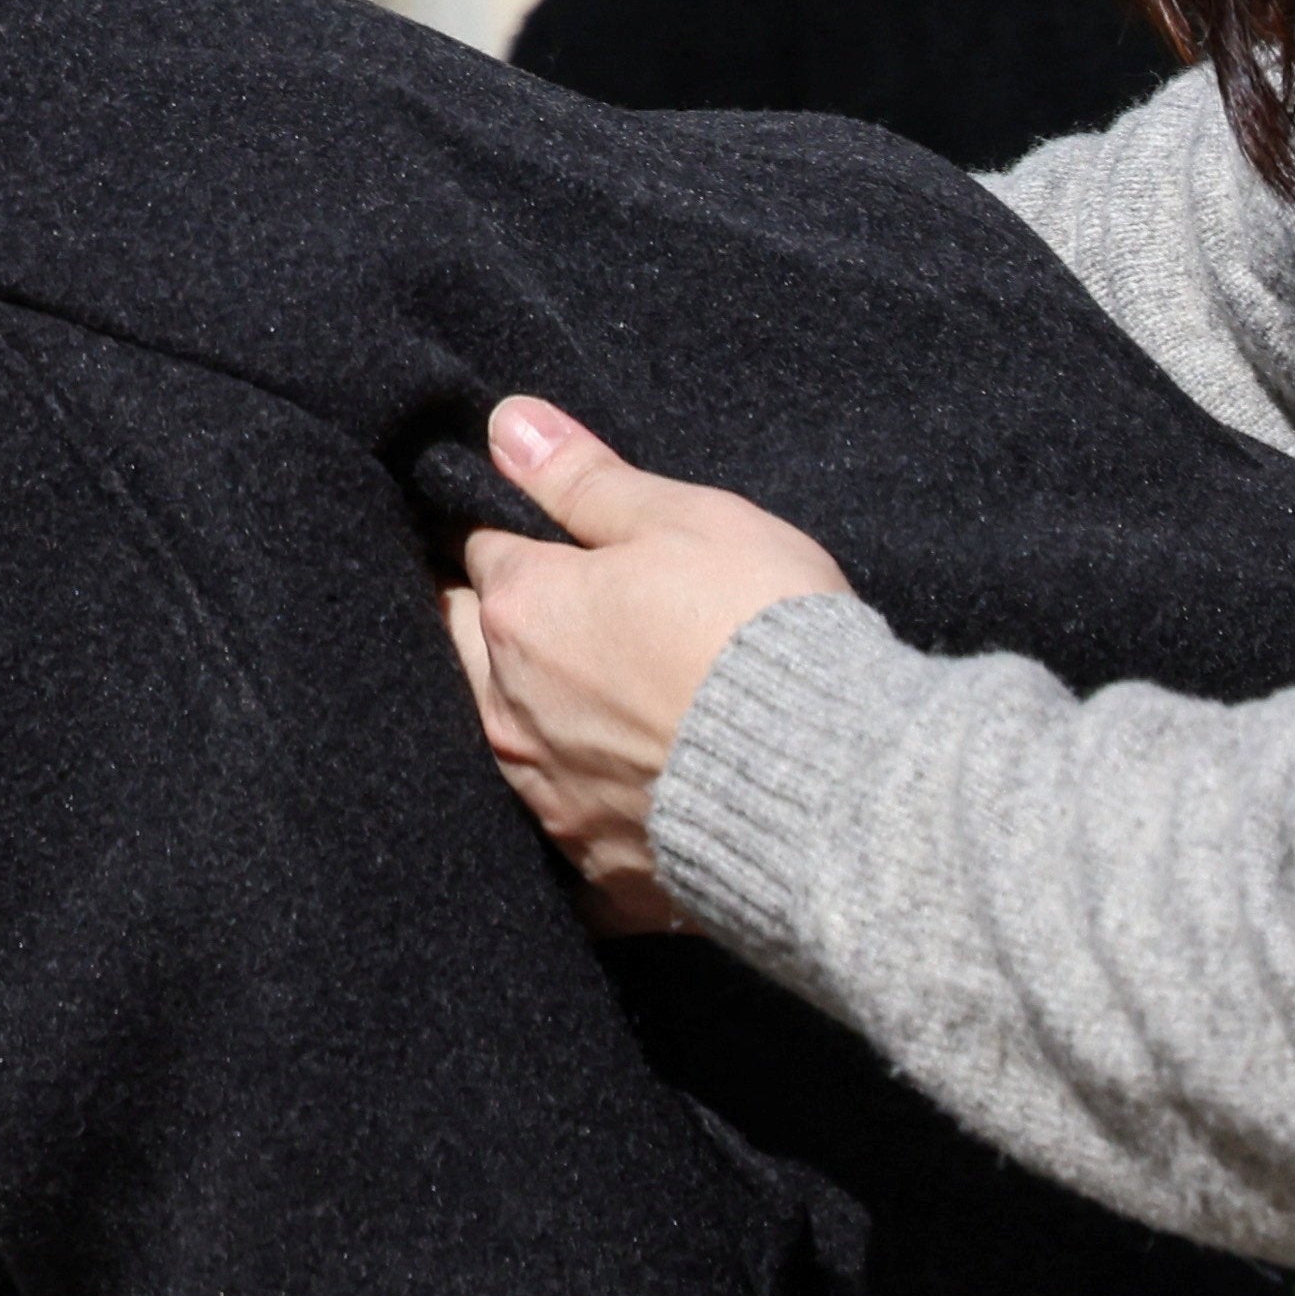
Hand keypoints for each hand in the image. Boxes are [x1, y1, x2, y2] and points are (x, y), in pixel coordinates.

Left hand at [440, 395, 853, 936]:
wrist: (827, 785)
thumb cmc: (756, 629)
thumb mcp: (683, 519)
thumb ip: (584, 477)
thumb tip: (506, 423)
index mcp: (522, 611)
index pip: (485, 552)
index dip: (518, 536)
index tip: (552, 537)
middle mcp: (511, 711)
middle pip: (467, 647)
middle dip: (494, 622)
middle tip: (559, 608)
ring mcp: (549, 799)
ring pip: (508, 739)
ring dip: (534, 712)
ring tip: (599, 695)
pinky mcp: (598, 871)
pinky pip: (568, 829)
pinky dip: (588, 803)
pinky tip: (629, 790)